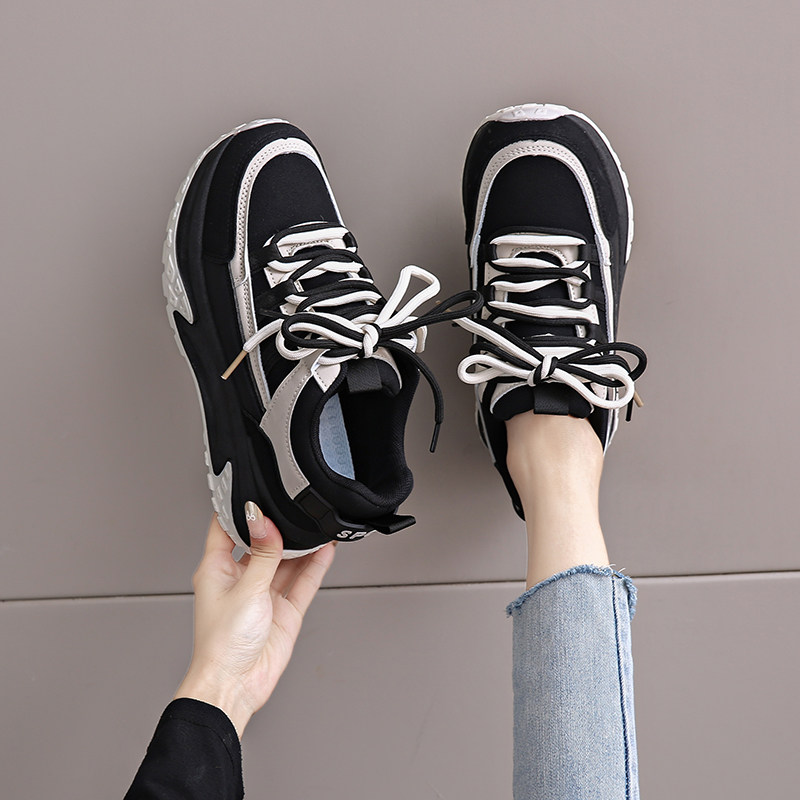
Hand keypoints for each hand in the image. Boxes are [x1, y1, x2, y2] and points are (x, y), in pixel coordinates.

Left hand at [174, 504, 335, 736]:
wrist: (236, 686)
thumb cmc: (222, 645)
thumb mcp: (245, 588)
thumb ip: (262, 553)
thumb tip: (263, 518)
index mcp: (216, 570)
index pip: (225, 529)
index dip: (239, 510)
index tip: (254, 490)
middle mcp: (240, 579)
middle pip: (262, 544)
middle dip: (278, 527)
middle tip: (294, 506)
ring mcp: (264, 595)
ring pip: (287, 562)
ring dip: (301, 546)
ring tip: (317, 524)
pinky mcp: (283, 611)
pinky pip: (302, 582)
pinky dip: (315, 566)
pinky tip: (325, 549)